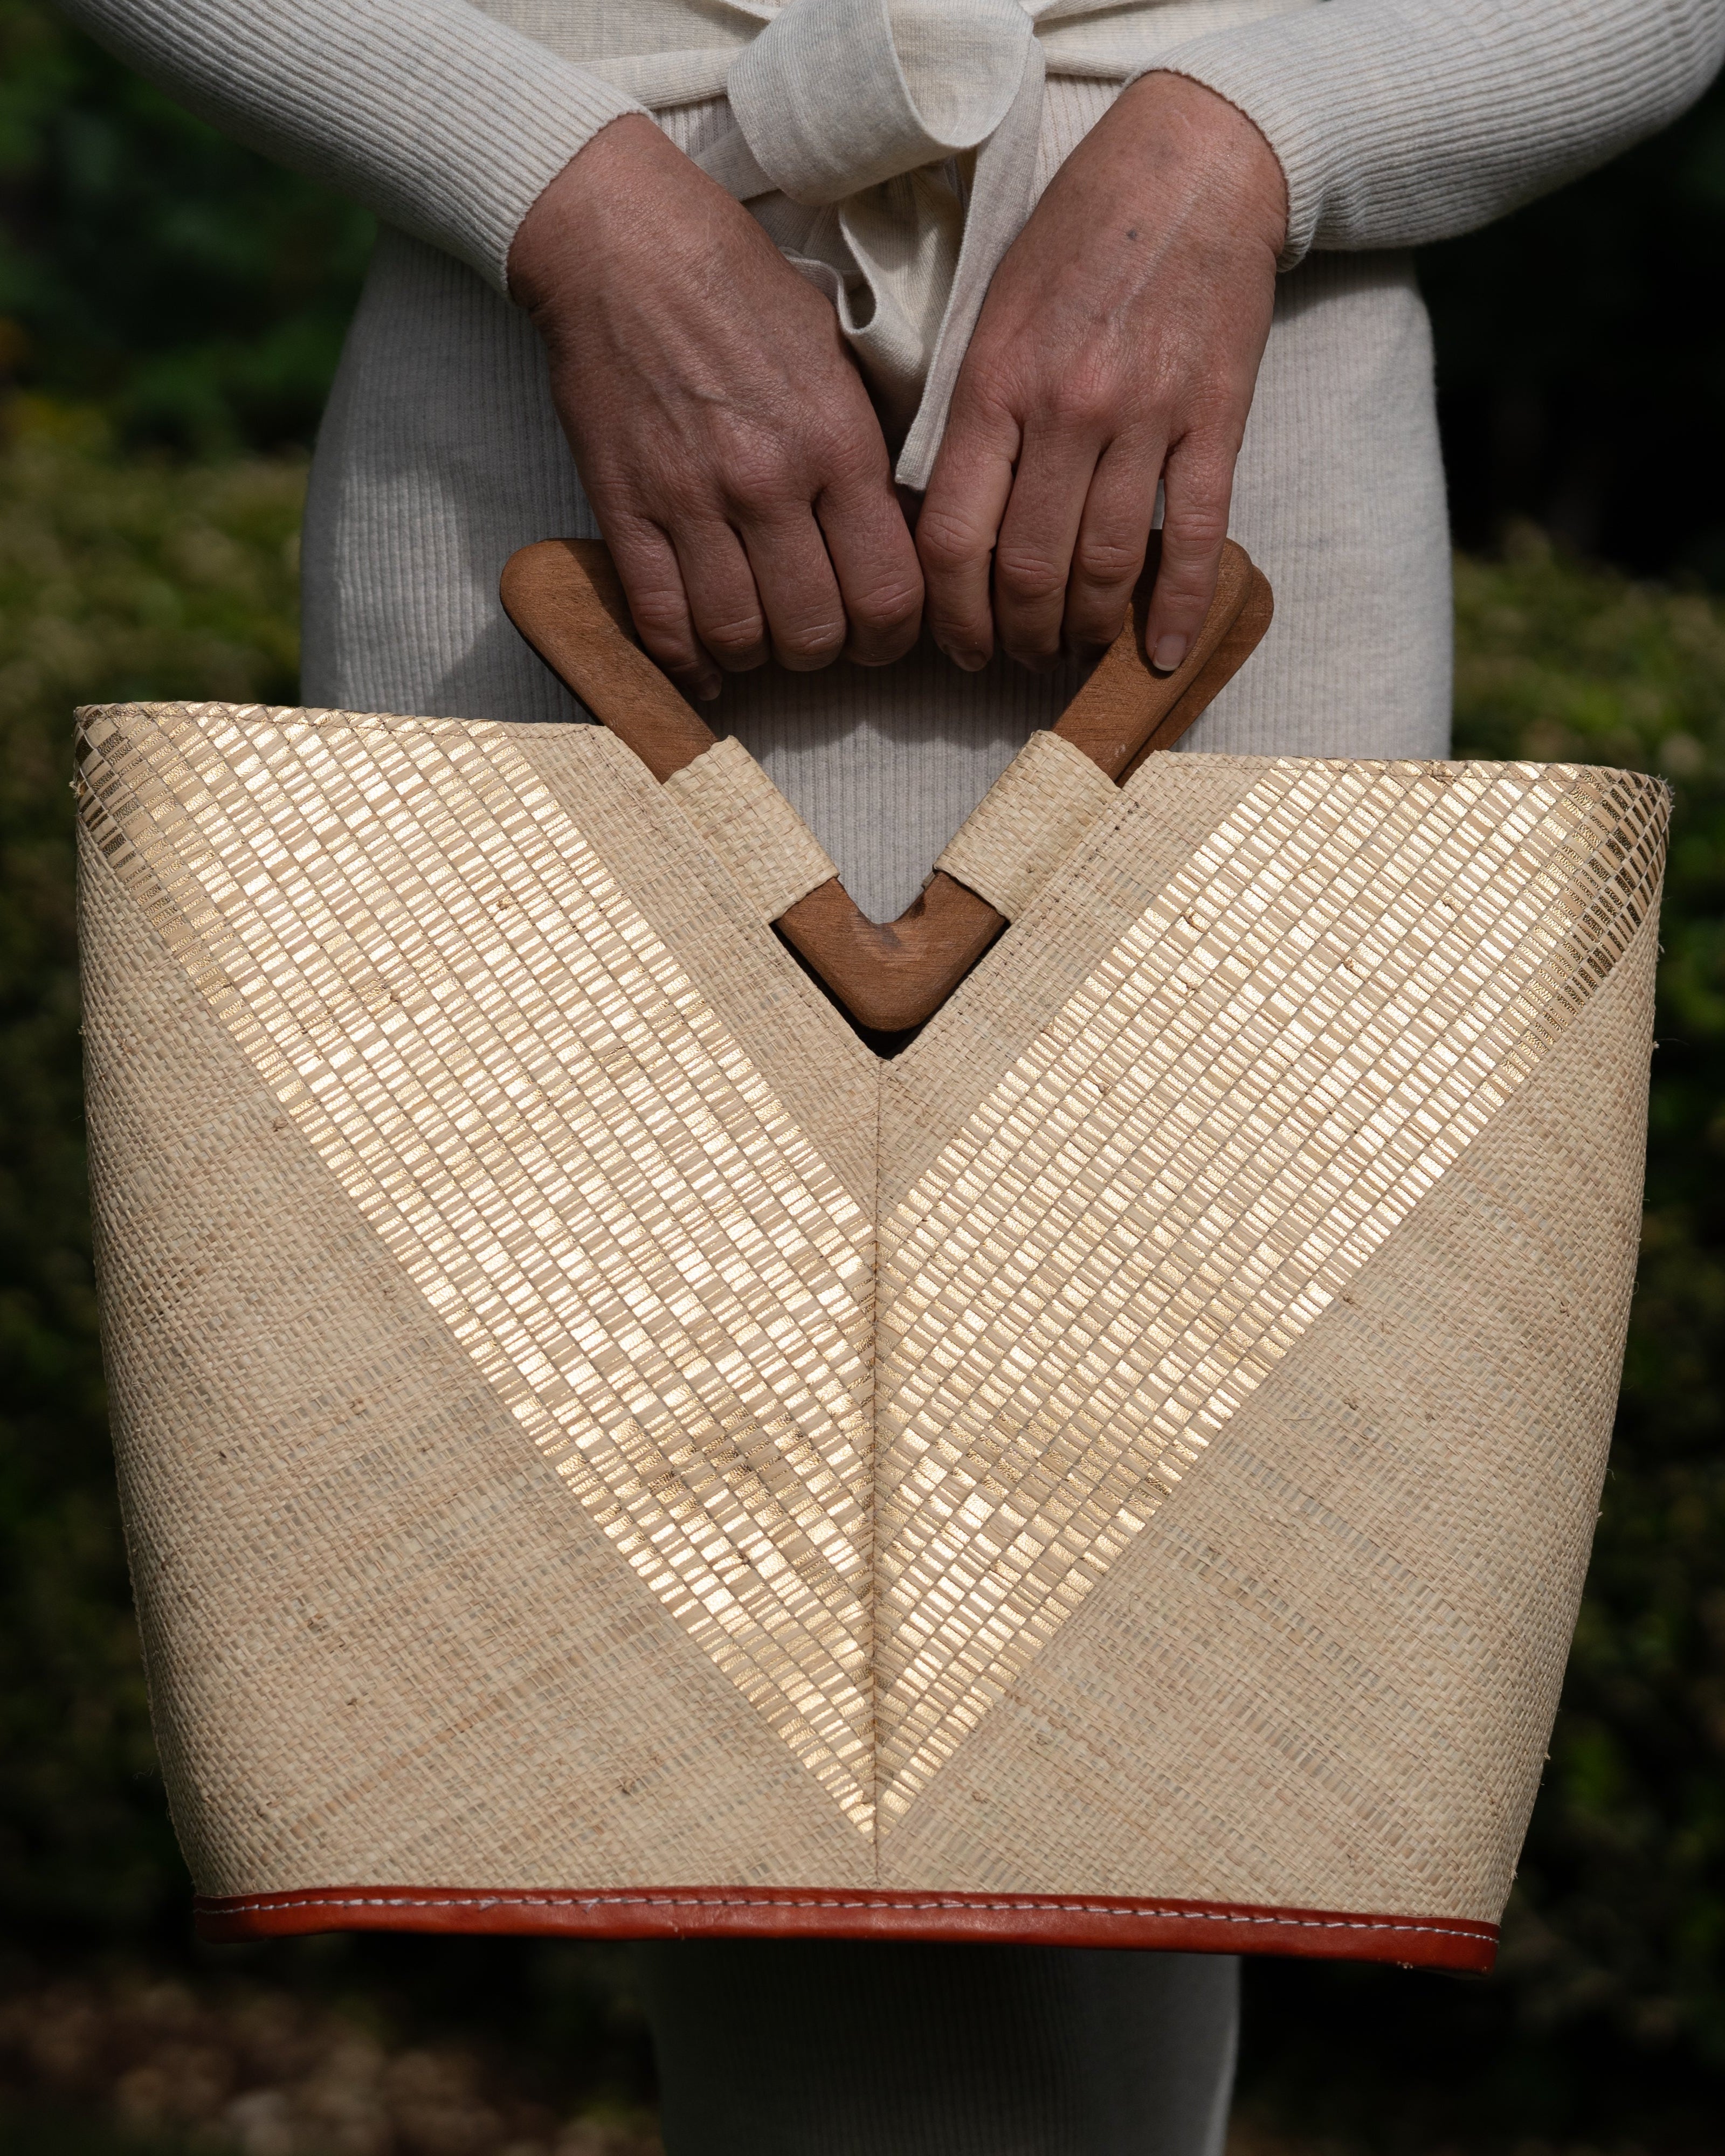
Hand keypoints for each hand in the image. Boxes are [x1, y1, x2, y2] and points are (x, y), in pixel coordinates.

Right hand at [509, 116, 922, 698]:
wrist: (624, 246)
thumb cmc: (741, 292)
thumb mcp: (839, 354)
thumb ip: (871, 449)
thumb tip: (901, 538)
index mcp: (836, 441)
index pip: (889, 591)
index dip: (895, 634)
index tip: (885, 630)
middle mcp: (767, 480)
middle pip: (816, 631)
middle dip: (830, 651)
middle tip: (825, 635)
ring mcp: (689, 499)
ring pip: (740, 638)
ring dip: (760, 657)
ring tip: (766, 637)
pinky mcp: (623, 507)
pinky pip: (660, 620)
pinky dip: (687, 660)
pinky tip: (707, 661)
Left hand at [916, 72, 1285, 674]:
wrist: (1191, 169)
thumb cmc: (1076, 243)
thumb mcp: (992, 318)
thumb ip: (969, 421)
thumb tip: (947, 528)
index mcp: (995, 384)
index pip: (955, 538)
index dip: (952, 615)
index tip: (960, 646)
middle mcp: (1065, 407)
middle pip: (1029, 570)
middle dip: (1018, 636)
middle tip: (1019, 656)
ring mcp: (1146, 416)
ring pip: (1105, 565)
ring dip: (1086, 630)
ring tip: (1075, 648)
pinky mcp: (1215, 418)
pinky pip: (1196, 537)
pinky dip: (1179, 608)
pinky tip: (1166, 653)